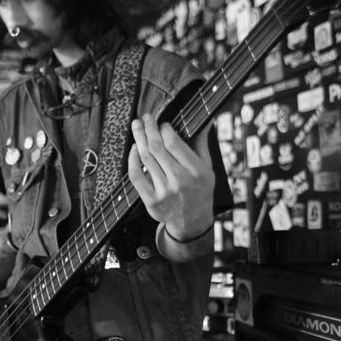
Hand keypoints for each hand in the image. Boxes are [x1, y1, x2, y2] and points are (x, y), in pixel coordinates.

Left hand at [128, 113, 214, 238]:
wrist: (192, 222)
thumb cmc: (200, 191)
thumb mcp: (208, 168)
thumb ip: (202, 144)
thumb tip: (205, 120)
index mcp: (196, 171)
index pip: (174, 144)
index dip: (165, 130)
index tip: (163, 124)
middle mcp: (180, 181)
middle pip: (157, 148)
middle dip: (149, 129)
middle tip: (145, 118)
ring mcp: (164, 191)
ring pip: (146, 158)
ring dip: (139, 139)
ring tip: (136, 127)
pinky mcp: (151, 200)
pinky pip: (136, 175)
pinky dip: (132, 160)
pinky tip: (134, 149)